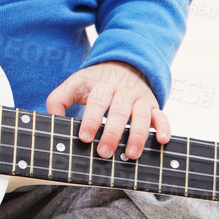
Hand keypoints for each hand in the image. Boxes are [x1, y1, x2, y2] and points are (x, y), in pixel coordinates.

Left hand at [44, 61, 169, 160]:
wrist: (123, 64)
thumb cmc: (95, 82)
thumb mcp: (74, 84)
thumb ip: (59, 99)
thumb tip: (53, 120)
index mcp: (101, 86)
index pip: (97, 102)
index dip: (91, 119)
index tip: (84, 137)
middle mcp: (122, 92)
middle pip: (119, 112)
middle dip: (112, 133)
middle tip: (103, 152)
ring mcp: (139, 99)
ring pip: (142, 116)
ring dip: (138, 136)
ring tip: (131, 154)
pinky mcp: (153, 105)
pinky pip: (162, 116)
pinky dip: (164, 127)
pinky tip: (162, 140)